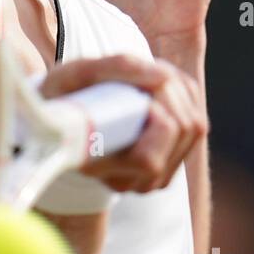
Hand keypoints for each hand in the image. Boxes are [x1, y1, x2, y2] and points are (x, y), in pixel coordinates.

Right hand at [39, 53, 207, 193]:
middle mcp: (137, 183)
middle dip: (168, 92)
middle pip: (182, 133)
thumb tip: (163, 75)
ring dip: (177, 90)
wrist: (56, 122)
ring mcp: (160, 176)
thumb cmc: (59, 99)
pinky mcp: (174, 159)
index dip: (154, 116)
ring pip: (195, 126)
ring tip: (144, 77)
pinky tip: (156, 85)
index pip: (150, 159)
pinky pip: (197, 122)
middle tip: (138, 74)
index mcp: (105, 175)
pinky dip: (183, 95)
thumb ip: (115, 69)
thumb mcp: (73, 76)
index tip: (134, 90)